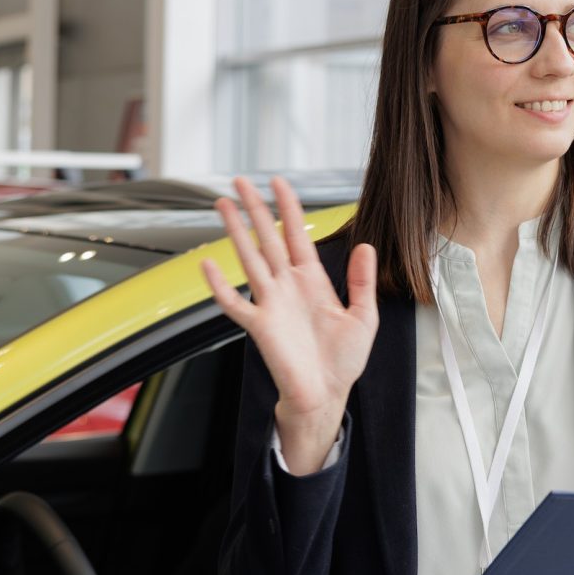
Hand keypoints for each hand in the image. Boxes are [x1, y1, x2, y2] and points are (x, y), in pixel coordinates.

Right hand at [200, 176, 378, 445]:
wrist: (327, 394)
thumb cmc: (344, 360)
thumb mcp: (364, 318)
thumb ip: (362, 282)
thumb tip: (365, 245)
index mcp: (313, 281)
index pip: (297, 234)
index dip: (289, 208)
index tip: (279, 182)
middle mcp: (288, 286)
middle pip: (268, 238)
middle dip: (255, 209)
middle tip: (240, 181)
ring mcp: (271, 303)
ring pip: (249, 259)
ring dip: (235, 232)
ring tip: (222, 205)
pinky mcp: (259, 326)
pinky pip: (234, 302)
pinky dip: (220, 285)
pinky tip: (208, 264)